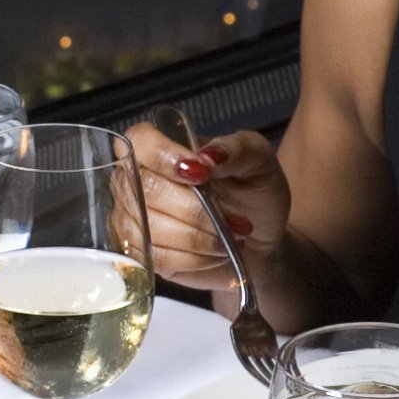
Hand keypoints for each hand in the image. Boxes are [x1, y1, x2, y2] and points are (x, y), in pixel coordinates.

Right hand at [122, 120, 289, 304]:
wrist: (262, 236)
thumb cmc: (255, 191)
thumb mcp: (258, 159)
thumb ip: (237, 149)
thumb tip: (209, 155)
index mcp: (162, 147)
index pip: (140, 140)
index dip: (163, 156)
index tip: (202, 174)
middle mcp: (140, 180)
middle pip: (146, 190)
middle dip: (194, 209)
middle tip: (232, 217)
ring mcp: (136, 219)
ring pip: (151, 228)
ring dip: (198, 237)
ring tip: (230, 236)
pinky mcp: (143, 254)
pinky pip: (156, 257)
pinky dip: (194, 258)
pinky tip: (215, 252)